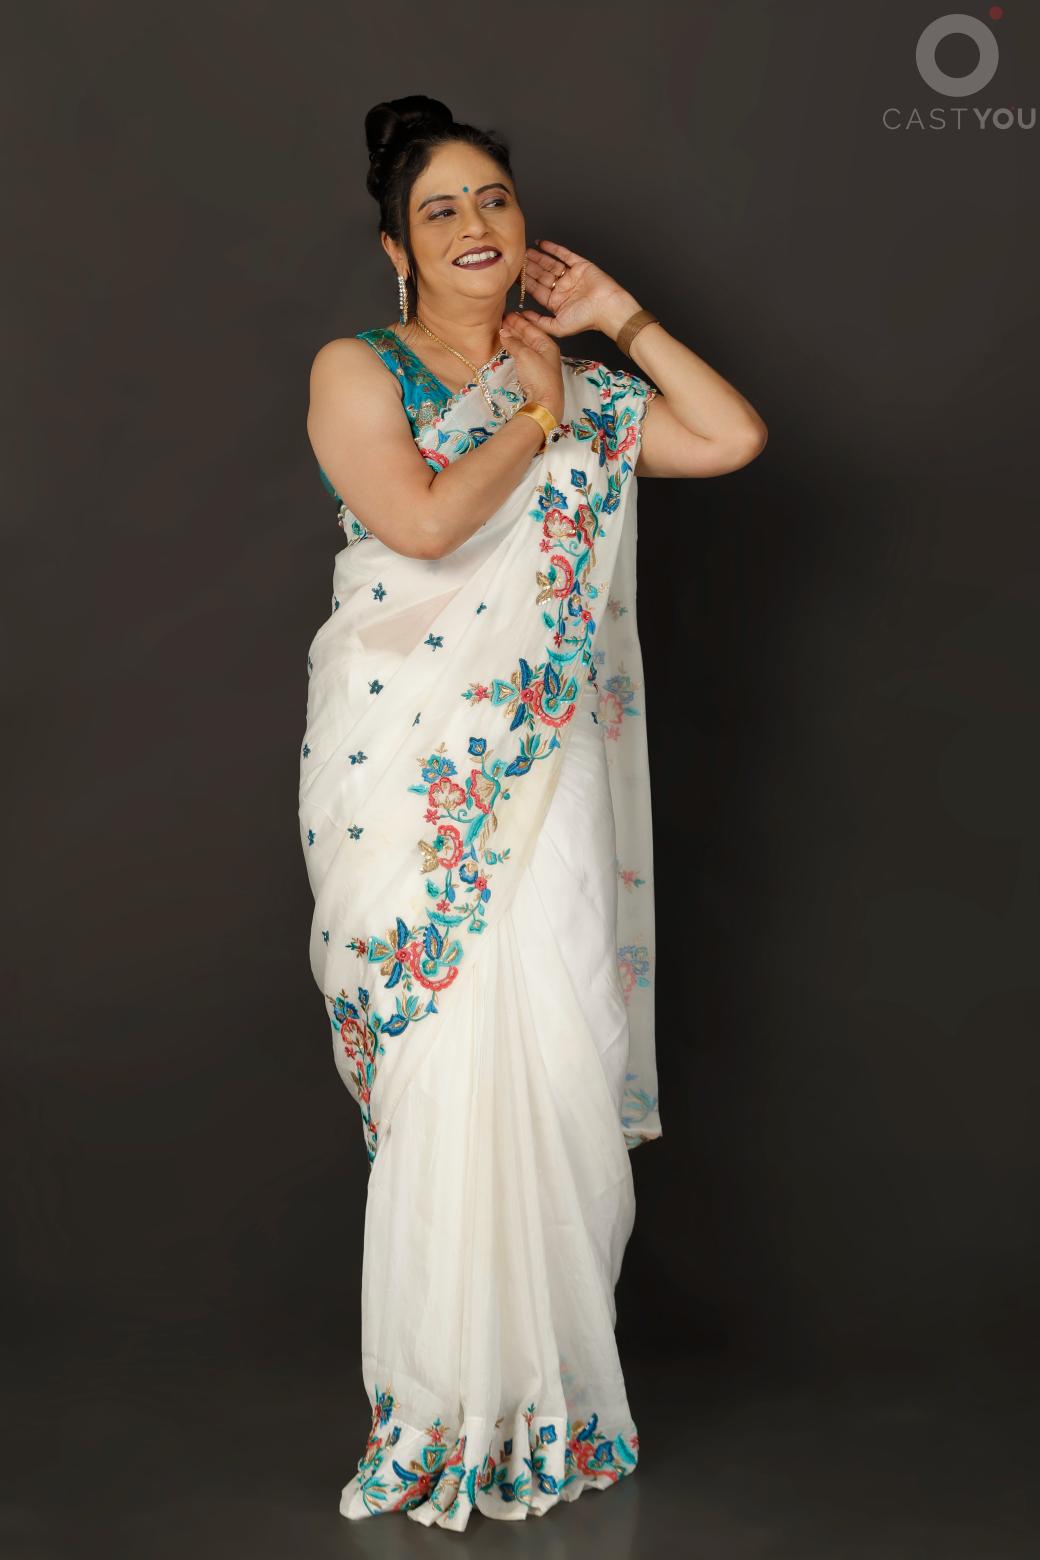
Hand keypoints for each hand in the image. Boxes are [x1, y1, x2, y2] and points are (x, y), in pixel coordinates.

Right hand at [498, 310, 564, 421]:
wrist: (544, 402)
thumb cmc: (540, 377)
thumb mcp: (525, 355)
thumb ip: (514, 342)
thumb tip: (504, 333)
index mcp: (548, 345)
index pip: (532, 328)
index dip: (519, 321)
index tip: (507, 314)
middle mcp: (545, 353)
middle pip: (529, 336)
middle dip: (516, 328)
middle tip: (503, 320)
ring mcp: (539, 364)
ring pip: (525, 346)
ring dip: (514, 338)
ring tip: (503, 331)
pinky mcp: (533, 374)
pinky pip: (522, 356)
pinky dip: (514, 348)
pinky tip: (508, 346)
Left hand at [518, 240, 642, 341]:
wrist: (607, 307)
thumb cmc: (586, 319)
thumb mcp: (557, 327)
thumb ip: (538, 322)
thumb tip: (522, 316)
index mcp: (557, 303)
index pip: (536, 290)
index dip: (525, 282)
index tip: (514, 275)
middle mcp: (563, 288)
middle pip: (541, 275)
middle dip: (529, 268)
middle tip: (517, 260)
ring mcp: (571, 276)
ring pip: (550, 264)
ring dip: (538, 257)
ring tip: (526, 251)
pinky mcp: (580, 265)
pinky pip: (564, 254)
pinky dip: (553, 248)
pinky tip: (541, 243)